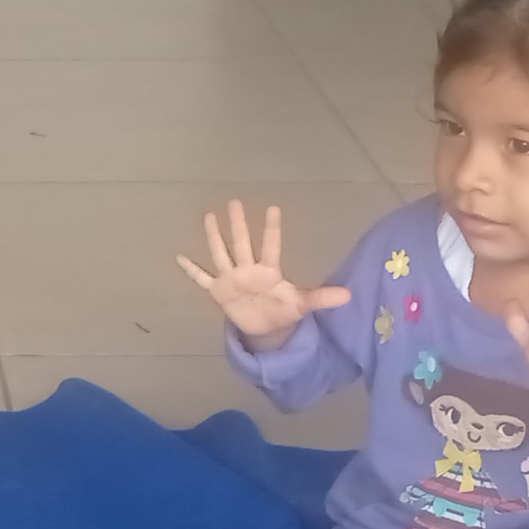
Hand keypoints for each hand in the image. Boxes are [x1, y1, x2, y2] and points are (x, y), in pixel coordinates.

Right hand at [176, 202, 351, 348]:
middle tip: (235, 202)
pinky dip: (191, 270)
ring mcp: (232, 279)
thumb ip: (322, 298)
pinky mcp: (219, 292)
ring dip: (215, 237)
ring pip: (221, 254)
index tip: (273, 209)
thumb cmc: (283, 310)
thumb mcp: (303, 305)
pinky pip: (202, 279)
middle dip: (238, 224)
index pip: (270, 247)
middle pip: (242, 244)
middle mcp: (248, 270)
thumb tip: (349, 296)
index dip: (272, 230)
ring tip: (209, 216)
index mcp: (268, 271)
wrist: (265, 327)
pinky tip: (179, 257)